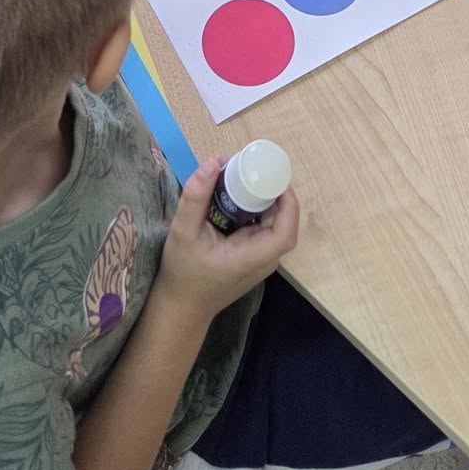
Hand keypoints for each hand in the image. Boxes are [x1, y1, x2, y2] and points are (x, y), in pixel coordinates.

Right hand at [157, 159, 299, 324]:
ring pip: (272, 222)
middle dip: (269, 191)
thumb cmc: (183, 274)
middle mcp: (264, 259)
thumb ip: (196, 197)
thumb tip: (213, 162)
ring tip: (240, 176)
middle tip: (248, 167)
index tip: (272, 176)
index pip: (286, 230)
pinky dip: (252, 208)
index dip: (287, 201)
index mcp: (254, 257)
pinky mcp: (252, 256)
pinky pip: (261, 227)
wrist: (181, 307)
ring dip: (261, 197)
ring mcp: (260, 259)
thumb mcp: (183, 232)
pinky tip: (235, 194)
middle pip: (281, 221)